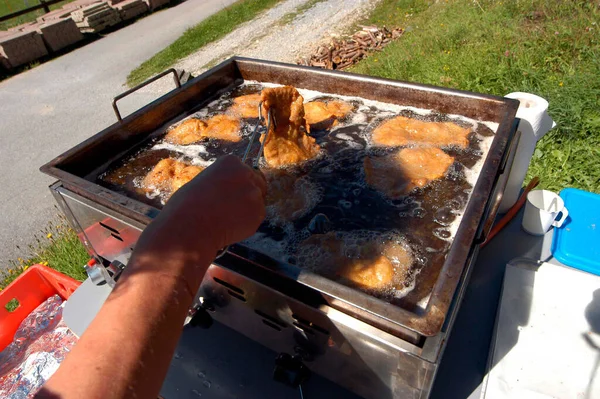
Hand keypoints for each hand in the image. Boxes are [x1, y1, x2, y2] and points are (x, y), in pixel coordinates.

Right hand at [130, 155, 266, 287]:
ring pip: (257, 202)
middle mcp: (246, 173)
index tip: (230, 194)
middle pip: (257, 183)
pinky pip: (256, 218)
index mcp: (231, 162)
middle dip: (247, 195)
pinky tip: (230, 227)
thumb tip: (229, 190)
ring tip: (227, 219)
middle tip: (234, 208)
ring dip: (247, 210)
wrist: (189, 226)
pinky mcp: (259, 213)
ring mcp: (254, 193)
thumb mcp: (203, 181)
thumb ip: (223, 182)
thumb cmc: (186, 205)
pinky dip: (246, 224)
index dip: (238, 184)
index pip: (245, 171)